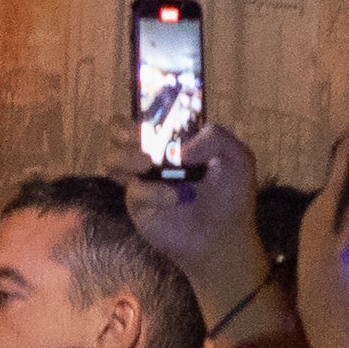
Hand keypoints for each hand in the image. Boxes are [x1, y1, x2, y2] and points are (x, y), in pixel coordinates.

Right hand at [112, 122, 273, 326]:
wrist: (223, 238)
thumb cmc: (231, 196)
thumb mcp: (236, 157)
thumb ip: (214, 137)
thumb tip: (178, 150)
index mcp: (175, 138)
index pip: (149, 114)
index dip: (143, 109)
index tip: (151, 112)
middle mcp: (153, 155)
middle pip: (117, 132)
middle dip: (122, 130)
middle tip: (139, 136)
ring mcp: (142, 179)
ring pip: (112, 158)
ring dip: (127, 156)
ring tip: (148, 164)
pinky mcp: (137, 204)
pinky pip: (132, 190)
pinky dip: (151, 192)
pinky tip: (174, 198)